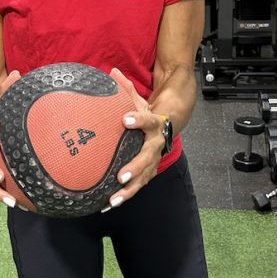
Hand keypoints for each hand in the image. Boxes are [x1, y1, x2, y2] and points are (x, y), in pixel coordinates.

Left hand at [105, 67, 168, 209]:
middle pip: (147, 157)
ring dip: (129, 190)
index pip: (148, 121)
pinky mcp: (148, 171)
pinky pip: (137, 185)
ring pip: (143, 177)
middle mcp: (157, 144)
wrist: (169, 126)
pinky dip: (124, 196)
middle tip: (121, 176)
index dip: (138, 120)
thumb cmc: (149, 114)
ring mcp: (154, 160)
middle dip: (135, 168)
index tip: (125, 119)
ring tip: (113, 200)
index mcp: (155, 125)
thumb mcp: (140, 100)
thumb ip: (126, 89)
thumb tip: (112, 72)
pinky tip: (107, 205)